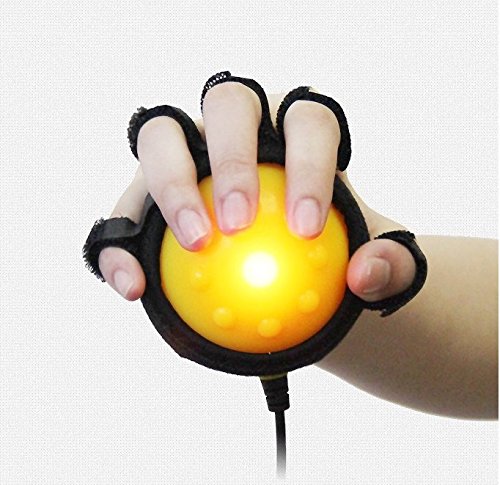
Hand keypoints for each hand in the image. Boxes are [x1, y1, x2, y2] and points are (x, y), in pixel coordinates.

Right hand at [98, 82, 415, 304]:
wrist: (289, 264)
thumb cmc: (329, 249)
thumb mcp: (370, 260)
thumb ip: (384, 266)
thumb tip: (366, 275)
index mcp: (293, 128)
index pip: (306, 121)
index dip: (308, 162)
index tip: (307, 227)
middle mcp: (236, 128)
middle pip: (227, 106)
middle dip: (231, 157)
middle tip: (238, 222)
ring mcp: (187, 152)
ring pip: (161, 138)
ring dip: (169, 186)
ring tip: (193, 243)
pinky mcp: (149, 191)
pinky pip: (125, 210)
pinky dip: (121, 245)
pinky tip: (134, 288)